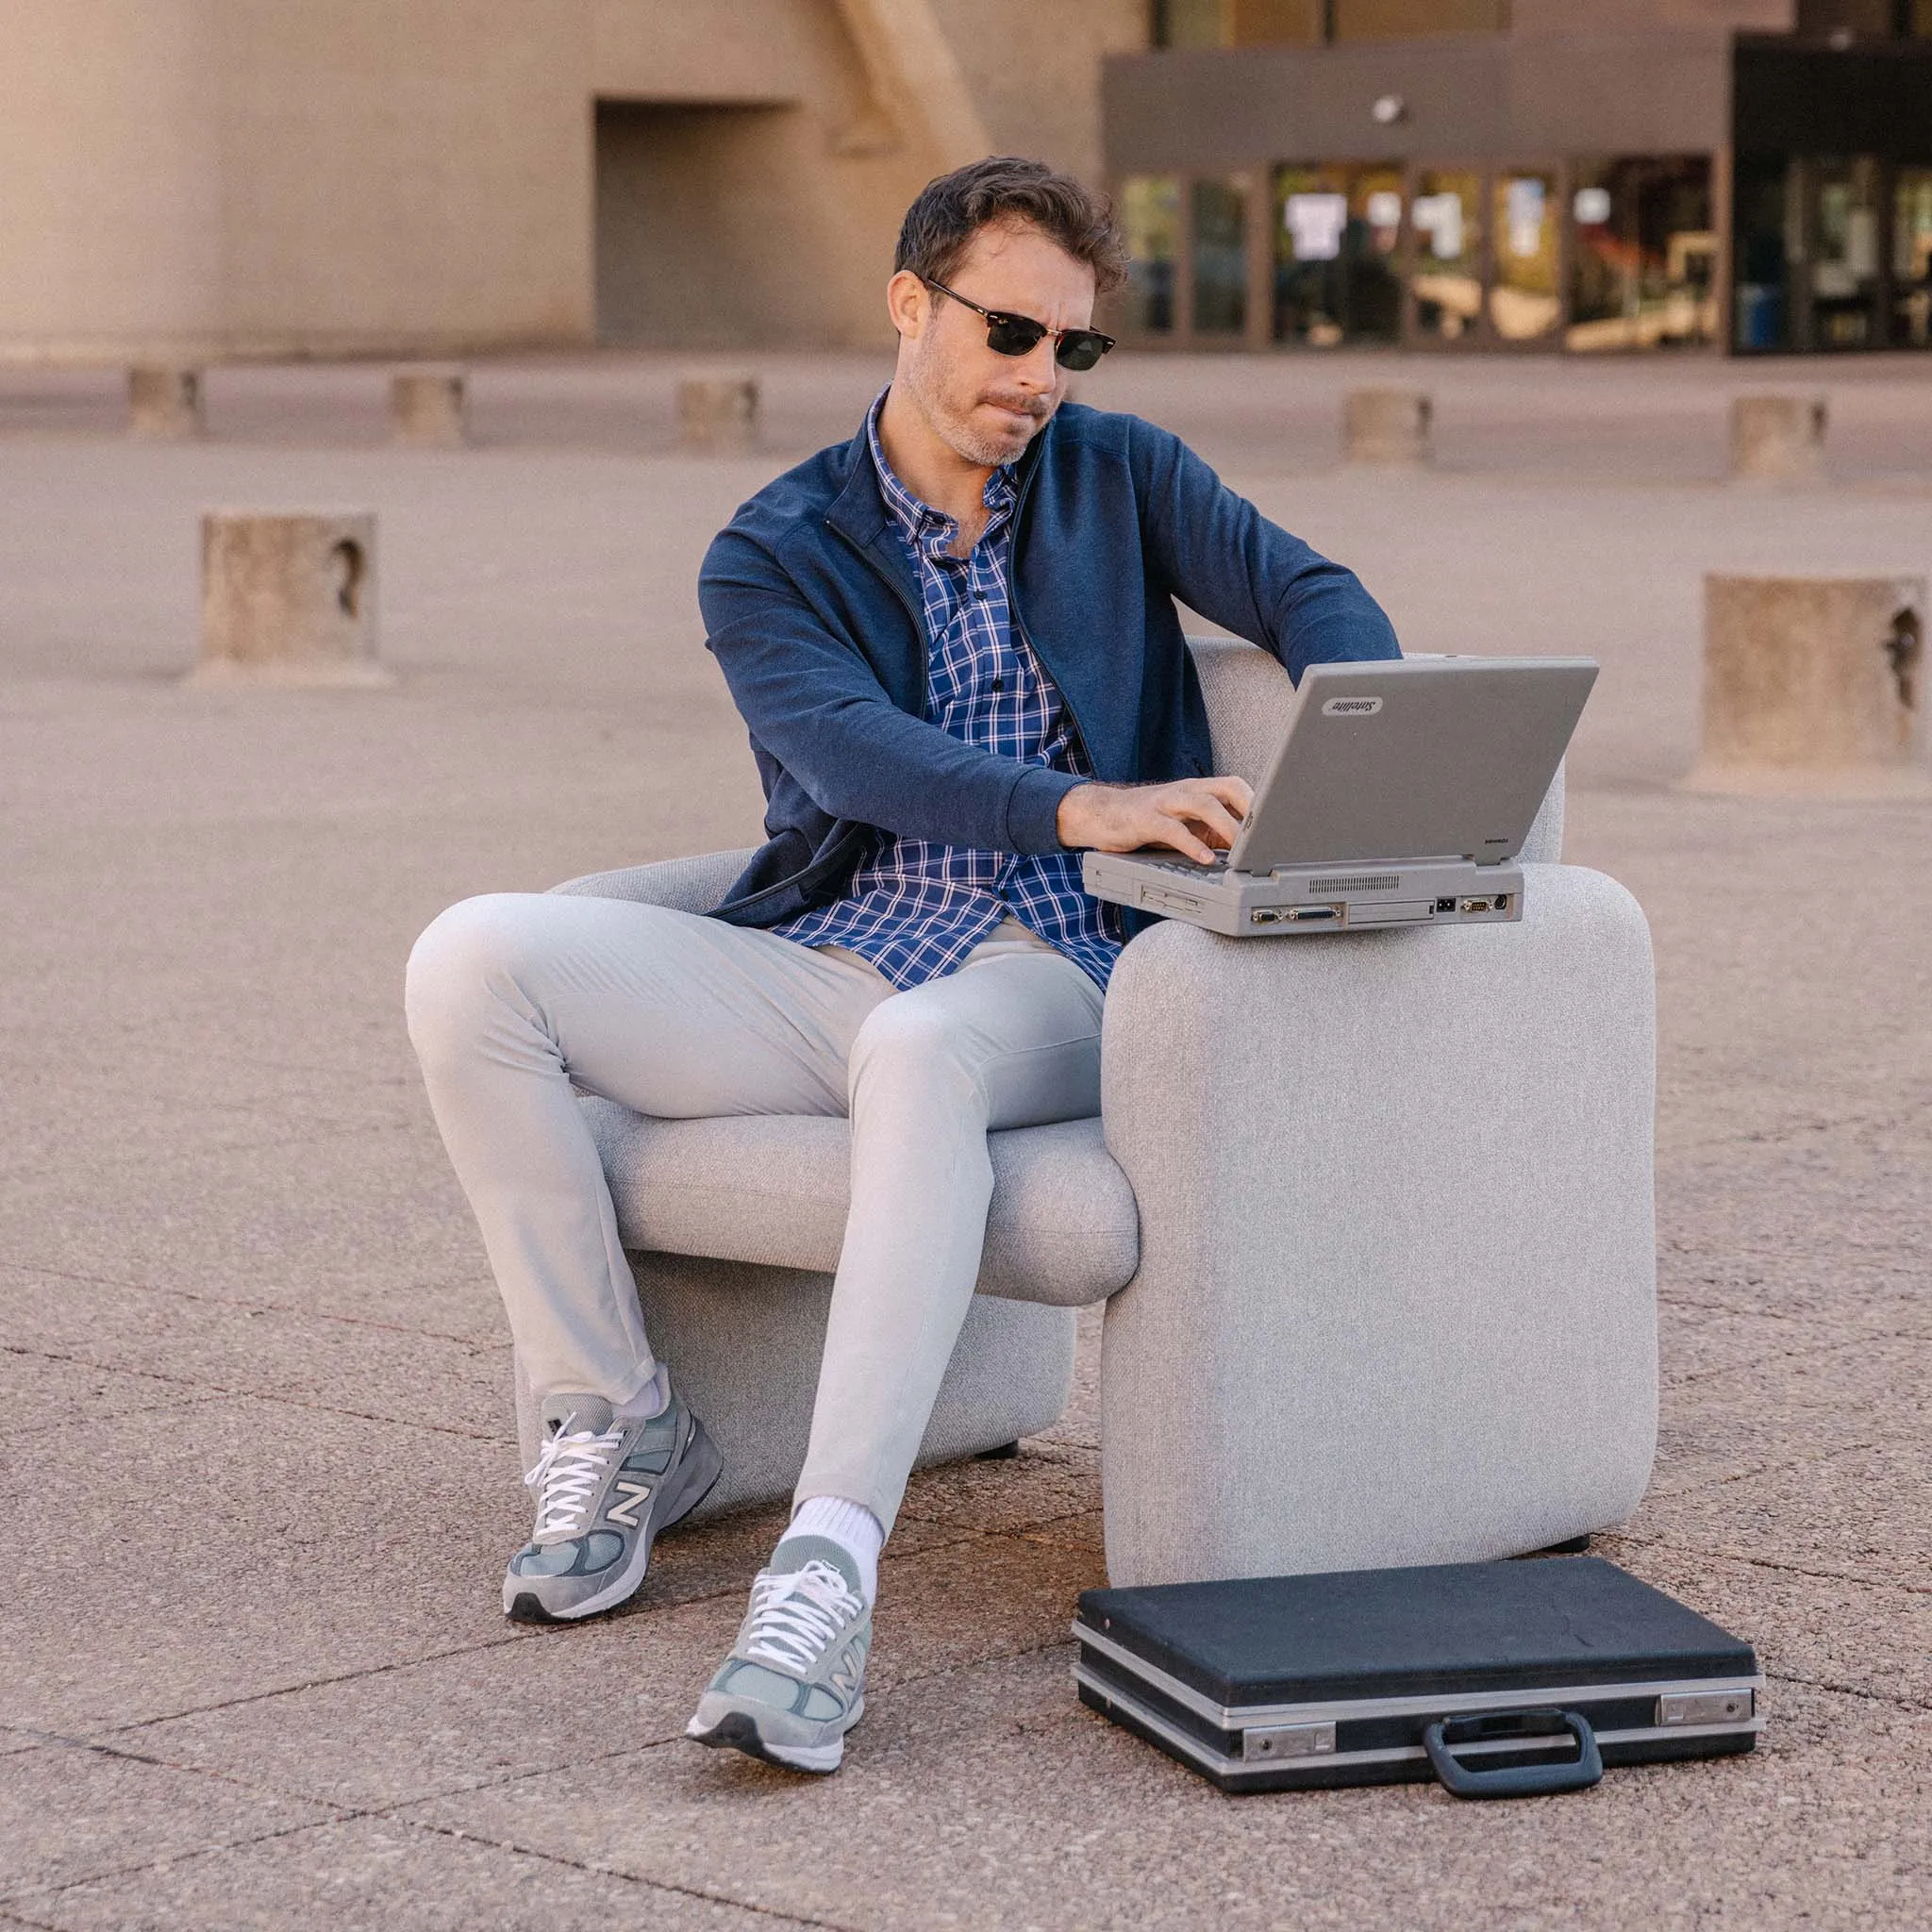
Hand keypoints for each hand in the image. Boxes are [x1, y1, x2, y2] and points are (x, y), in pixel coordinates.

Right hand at [1056, 774, 1253, 864]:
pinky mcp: (1145, 819)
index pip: (1237, 787)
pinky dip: (1192, 844)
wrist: (1101, 814)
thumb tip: (1247, 851)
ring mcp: (1166, 803)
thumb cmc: (1147, 820)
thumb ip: (1213, 831)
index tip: (1278, 826)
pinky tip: (1205, 859)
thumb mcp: (1186, 824)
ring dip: (1226, 826)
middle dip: (1249, 809)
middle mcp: (1186, 791)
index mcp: (1199, 791)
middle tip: (1265, 835)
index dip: (1259, 803)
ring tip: (1241, 849)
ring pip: (1203, 804)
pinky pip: (1173, 830)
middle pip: (1227, 788)